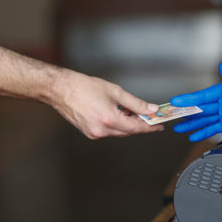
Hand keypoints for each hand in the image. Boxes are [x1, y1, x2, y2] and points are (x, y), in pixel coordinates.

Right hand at [49, 71, 163, 138]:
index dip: (150, 127)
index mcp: (109, 119)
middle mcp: (101, 130)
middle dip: (140, 124)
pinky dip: (117, 125)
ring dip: (128, 124)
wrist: (61, 90)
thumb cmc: (84, 87)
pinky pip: (109, 132)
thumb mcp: (115, 92)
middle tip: (148, 116)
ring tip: (131, 111)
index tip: (159, 126)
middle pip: (128, 131)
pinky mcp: (89, 133)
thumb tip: (151, 109)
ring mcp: (94, 134)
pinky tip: (118, 114)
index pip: (136, 127)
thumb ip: (135, 103)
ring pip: (119, 132)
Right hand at [170, 62, 221, 141]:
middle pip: (201, 108)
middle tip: (172, 117)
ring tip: (179, 128)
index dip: (189, 99)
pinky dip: (204, 132)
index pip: (203, 96)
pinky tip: (194, 136)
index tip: (176, 101)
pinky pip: (215, 128)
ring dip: (192, 124)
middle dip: (186, 113)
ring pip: (205, 119)